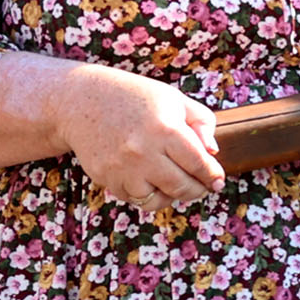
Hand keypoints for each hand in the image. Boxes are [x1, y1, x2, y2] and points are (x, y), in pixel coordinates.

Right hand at [54, 64, 224, 209]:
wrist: (81, 101)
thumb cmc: (135, 98)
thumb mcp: (175, 100)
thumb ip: (202, 122)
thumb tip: (213, 152)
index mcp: (165, 129)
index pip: (199, 164)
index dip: (212, 176)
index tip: (218, 180)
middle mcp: (143, 152)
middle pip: (182, 187)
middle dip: (197, 190)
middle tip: (203, 186)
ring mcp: (122, 168)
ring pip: (158, 200)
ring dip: (172, 196)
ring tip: (176, 184)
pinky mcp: (105, 178)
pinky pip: (135, 199)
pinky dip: (148, 195)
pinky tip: (153, 181)